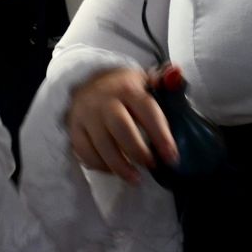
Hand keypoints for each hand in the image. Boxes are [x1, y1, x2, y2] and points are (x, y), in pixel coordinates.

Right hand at [68, 66, 176, 183]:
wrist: (89, 82)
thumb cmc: (125, 88)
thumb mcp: (145, 81)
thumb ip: (164, 81)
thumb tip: (176, 73)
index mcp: (128, 87)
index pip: (147, 110)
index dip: (161, 135)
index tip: (172, 157)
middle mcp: (104, 99)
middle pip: (121, 129)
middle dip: (138, 151)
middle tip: (151, 166)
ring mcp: (86, 114)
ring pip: (101, 144)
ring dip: (120, 166)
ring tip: (135, 178)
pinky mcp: (74, 128)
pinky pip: (84, 152)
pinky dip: (99, 165)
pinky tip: (114, 171)